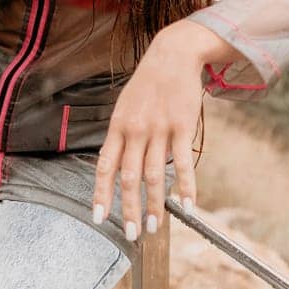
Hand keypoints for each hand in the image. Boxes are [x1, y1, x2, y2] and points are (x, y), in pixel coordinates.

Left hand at [91, 33, 201, 240]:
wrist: (173, 55)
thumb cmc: (148, 84)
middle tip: (133, 233)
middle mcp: (135, 130)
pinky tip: (188, 205)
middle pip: (129, 178)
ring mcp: (159, 129)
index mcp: (118, 127)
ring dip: (155, 205)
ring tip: (155, 226)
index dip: (101, 195)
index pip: (104, 167)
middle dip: (130, 209)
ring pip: (155, 175)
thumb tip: (118, 167)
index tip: (99, 218)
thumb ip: (123, 136)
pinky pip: (183, 163)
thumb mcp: (126, 106)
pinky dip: (186, 187)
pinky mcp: (182, 127)